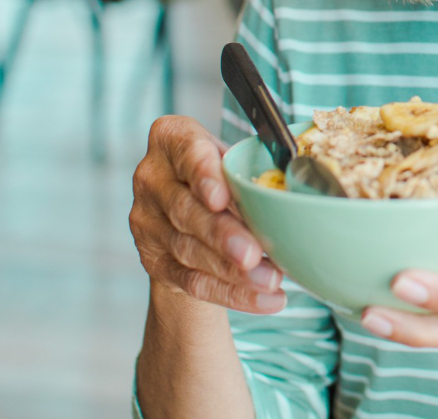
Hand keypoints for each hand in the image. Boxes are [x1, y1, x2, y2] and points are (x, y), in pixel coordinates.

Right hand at [129, 116, 284, 313]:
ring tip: (272, 280)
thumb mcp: (234, 160)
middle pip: (185, 209)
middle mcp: (151, 178)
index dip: (203, 175)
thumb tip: (290, 195)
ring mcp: (147, 222)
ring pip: (189, 250)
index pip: (185, 151)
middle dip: (222, 234)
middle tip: (253, 253)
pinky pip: (194, 282)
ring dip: (233, 271)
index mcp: (171, 139)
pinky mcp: (154, 261)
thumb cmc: (222, 174)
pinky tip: (265, 298)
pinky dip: (234, 293)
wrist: (191, 215)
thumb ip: (250, 170)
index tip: (222, 198)